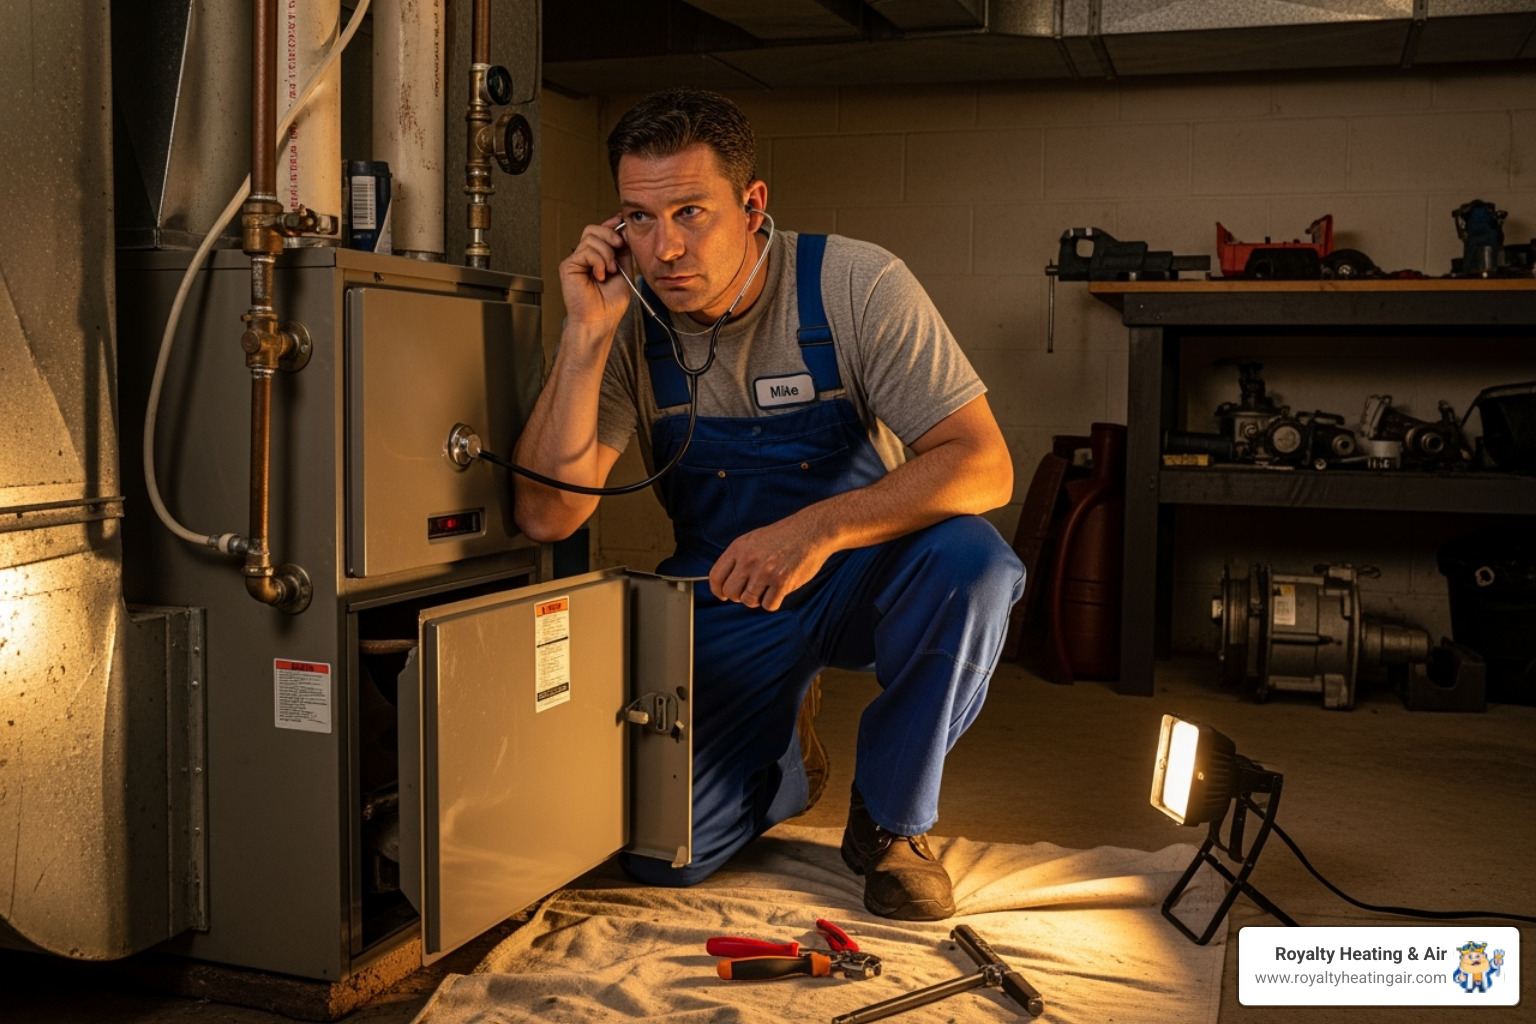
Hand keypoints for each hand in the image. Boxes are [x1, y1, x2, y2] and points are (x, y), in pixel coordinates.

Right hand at [559, 216, 633, 338]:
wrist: (600, 321)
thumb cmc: (610, 305)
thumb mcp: (625, 272)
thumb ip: (624, 252)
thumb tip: (626, 232)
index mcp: (598, 258)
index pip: (601, 233)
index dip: (611, 224)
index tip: (621, 220)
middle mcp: (586, 257)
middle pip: (593, 229)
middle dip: (610, 235)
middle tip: (619, 248)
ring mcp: (576, 261)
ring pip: (591, 238)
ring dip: (606, 253)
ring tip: (610, 271)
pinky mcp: (568, 266)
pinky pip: (586, 251)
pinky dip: (598, 262)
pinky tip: (600, 276)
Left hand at [709, 517, 831, 611]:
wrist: (811, 530)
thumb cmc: (783, 536)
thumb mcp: (754, 539)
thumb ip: (738, 558)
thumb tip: (725, 582)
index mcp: (739, 548)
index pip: (716, 576)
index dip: (718, 590)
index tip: (723, 595)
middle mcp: (749, 560)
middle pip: (730, 592)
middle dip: (739, 596)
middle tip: (751, 591)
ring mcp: (765, 571)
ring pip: (748, 601)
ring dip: (757, 599)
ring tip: (767, 588)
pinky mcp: (782, 582)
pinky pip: (768, 605)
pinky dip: (773, 602)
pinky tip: (779, 590)